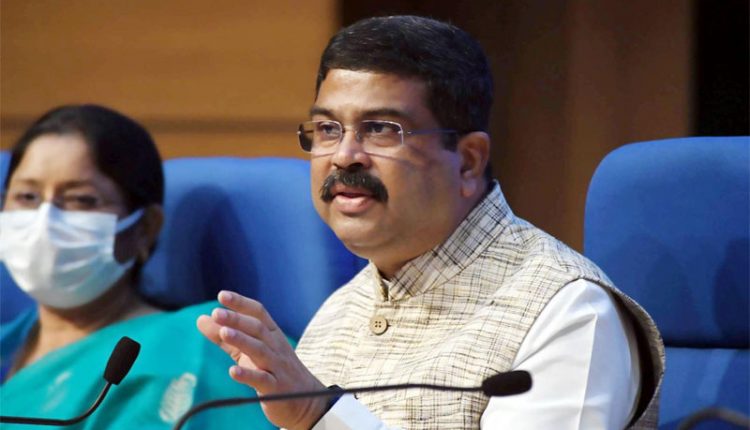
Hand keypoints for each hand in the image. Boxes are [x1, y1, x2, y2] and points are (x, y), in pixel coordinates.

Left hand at [197, 290, 328, 428]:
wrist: (306, 401)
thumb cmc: (274, 370)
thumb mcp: (250, 350)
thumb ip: (226, 337)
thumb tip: (201, 319)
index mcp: (272, 334)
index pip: (258, 313)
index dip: (241, 304)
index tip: (222, 295)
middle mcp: (276, 347)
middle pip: (258, 329)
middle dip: (237, 319)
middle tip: (216, 313)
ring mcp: (278, 367)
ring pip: (260, 350)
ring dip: (242, 340)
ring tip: (224, 333)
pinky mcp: (276, 388)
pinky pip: (262, 380)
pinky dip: (248, 374)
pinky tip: (233, 371)